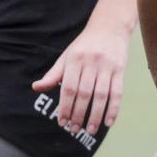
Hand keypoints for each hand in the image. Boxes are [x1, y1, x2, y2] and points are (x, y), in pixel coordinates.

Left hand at [32, 12, 131, 134]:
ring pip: (101, 95)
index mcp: (74, 60)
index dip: (65, 106)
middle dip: (78, 114)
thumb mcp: (66, 56)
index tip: (62, 122)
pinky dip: (113, 109)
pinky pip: (117, 93)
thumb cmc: (84, 45)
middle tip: (74, 129)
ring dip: (95, 115)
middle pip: (84, 93)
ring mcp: (107, 67)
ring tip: (90, 130)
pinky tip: (108, 122)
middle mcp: (90, 63)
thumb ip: (53, 74)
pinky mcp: (120, 70)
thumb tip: (36, 88)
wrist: (110, 27)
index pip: (68, 88)